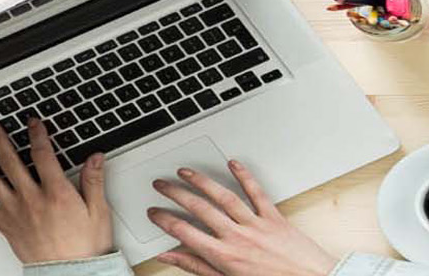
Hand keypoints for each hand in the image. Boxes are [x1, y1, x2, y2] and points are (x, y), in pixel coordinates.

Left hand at [0, 119, 112, 263]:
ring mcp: (14, 211)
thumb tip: (94, 157)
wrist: (70, 270)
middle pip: (9, 161)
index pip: (42, 155)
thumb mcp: (98, 210)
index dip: (37, 134)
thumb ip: (93, 181)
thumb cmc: (85, 244)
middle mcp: (31, 199)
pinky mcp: (4, 224)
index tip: (33, 122)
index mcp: (56, 193)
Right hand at [147, 160, 337, 275]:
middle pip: (200, 209)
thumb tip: (171, 257)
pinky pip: (257, 193)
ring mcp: (256, 225)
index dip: (165, 220)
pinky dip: (244, 176)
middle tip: (161, 184)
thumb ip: (197, 266)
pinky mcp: (274, 217)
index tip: (153, 212)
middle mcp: (238, 237)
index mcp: (223, 256)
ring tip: (186, 172)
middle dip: (176, 194)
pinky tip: (233, 164)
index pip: (184, 233)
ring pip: (224, 197)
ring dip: (202, 182)